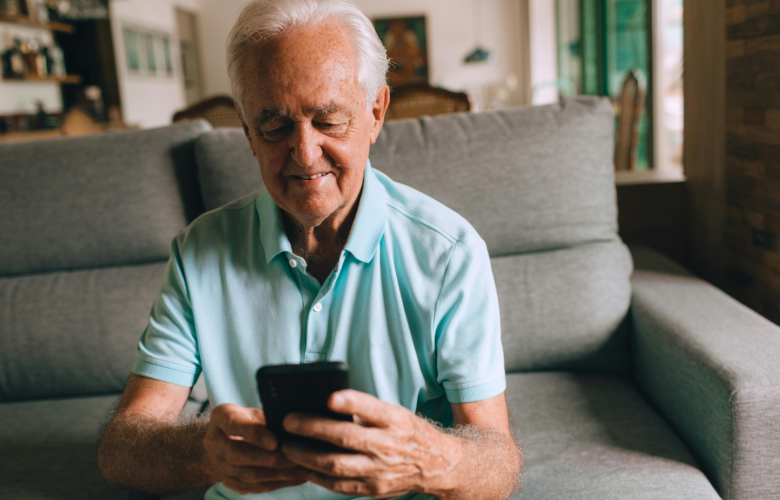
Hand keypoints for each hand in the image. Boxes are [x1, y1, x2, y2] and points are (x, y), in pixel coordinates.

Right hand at [204, 403, 307, 493]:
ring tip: (302, 470)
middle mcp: (214, 442)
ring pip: (246, 475)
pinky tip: (297, 478)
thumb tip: (293, 426)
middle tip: (295, 459)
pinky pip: (253, 486)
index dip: (254, 434)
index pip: (234, 424)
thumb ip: (267, 417)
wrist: (223, 439)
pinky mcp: (229, 481)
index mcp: (220, 417)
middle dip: (269, 459)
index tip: (275, 441)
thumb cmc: (246, 419)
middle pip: (237, 454)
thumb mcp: (253, 411)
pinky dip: (277, 483)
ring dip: (277, 474)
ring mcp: (219, 465)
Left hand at [279, 390, 461, 497]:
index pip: (371, 408)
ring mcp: (380, 471)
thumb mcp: (395, 413)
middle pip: (346, 438)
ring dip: (307, 456)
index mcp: (395, 420)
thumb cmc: (407, 432)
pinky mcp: (374, 489)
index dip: (350, 402)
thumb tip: (325, 404)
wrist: (437, 465)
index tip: (329, 397)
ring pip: (337, 466)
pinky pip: (339, 486)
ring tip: (287, 446)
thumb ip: (365, 410)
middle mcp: (389, 446)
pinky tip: (303, 466)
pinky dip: (317, 476)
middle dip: (313, 429)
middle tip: (288, 421)